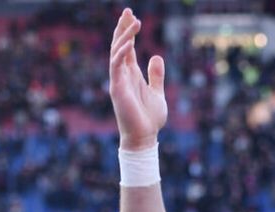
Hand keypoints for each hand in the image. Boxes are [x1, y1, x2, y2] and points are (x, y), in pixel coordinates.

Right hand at [109, 8, 167, 149]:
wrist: (145, 137)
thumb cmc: (149, 118)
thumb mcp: (157, 92)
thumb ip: (156, 75)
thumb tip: (156, 56)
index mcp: (131, 74)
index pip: (126, 47)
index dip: (128, 31)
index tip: (132, 15)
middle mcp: (122, 75)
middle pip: (119, 45)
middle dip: (123, 28)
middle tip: (128, 11)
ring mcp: (118, 81)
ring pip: (117, 52)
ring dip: (124, 37)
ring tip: (134, 22)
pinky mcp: (117, 89)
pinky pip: (117, 67)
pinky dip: (121, 54)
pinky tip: (129, 42)